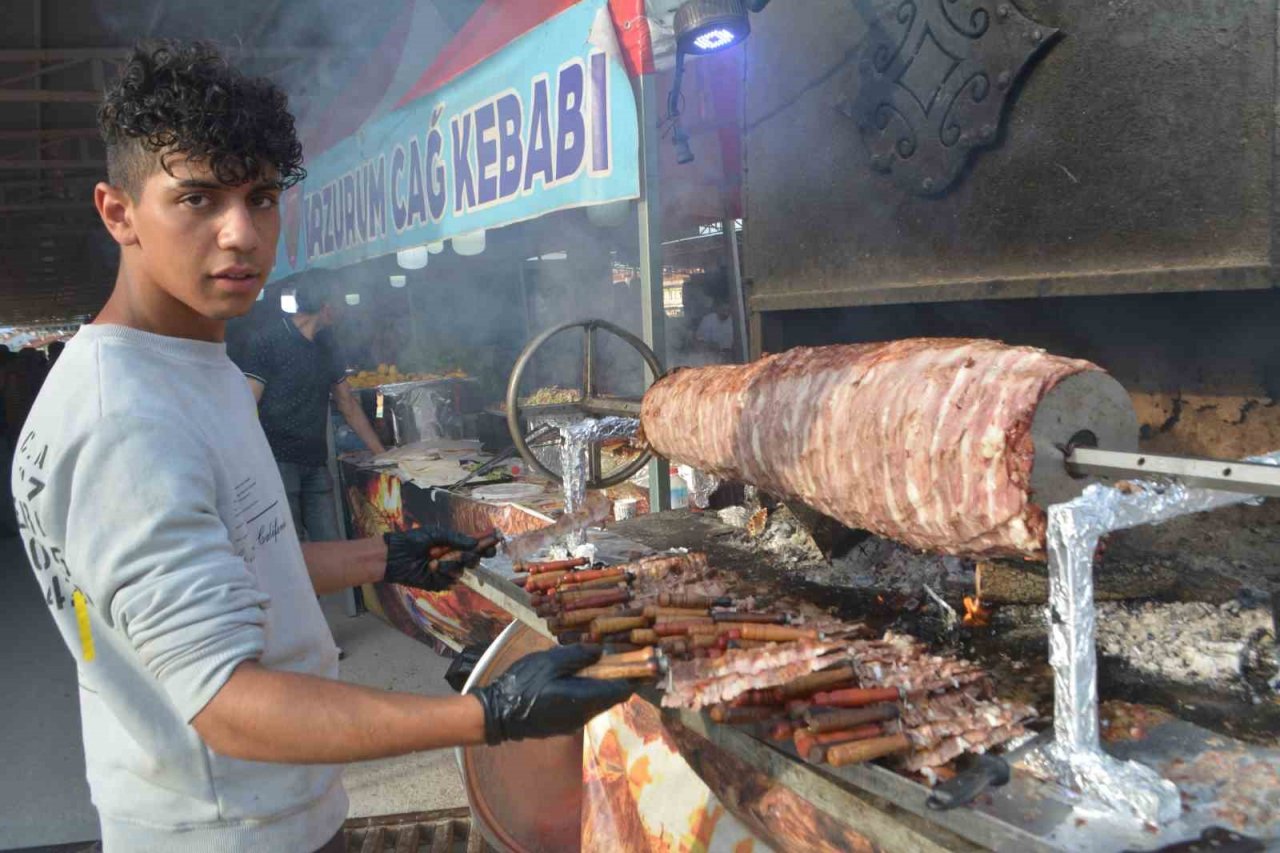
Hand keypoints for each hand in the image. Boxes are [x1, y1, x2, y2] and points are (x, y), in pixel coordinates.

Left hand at [383, 527, 491, 591]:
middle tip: (466, 553)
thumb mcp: (435, 534)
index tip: (496, 538)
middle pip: (474, 559)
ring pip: (461, 570)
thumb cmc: (413, 541)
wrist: (395, 557)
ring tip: (434, 559)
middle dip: (471, 556)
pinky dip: (440, 573)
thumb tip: (475, 543)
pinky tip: (430, 568)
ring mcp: (447, 571)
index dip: (486, 543)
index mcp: (454, 544)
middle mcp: (453, 558)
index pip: (475, 544)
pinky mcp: (439, 583)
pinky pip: (449, 580)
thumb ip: (456, 538)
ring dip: (449, 564)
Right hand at [470, 645, 634, 743]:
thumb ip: (577, 655)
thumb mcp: (549, 662)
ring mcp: (574, 722)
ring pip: (599, 702)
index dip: (636, 675)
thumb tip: (600, 650)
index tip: (644, 660)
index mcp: (584, 699)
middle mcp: (584, 715)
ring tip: (600, 662)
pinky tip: (580, 676)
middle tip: (622, 656)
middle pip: (612, 697)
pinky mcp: (563, 724)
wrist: (497, 715)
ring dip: (604, 684)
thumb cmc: (522, 685)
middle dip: (621, 677)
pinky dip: (590, 690)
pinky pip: (586, 706)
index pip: (622, 690)